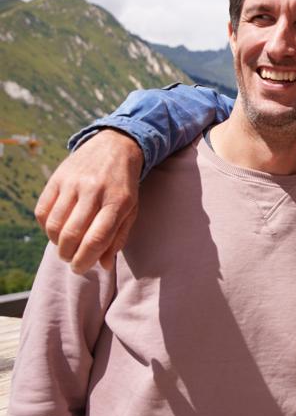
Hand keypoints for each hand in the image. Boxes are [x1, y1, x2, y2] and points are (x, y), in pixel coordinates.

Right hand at [34, 130, 142, 272]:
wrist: (115, 147)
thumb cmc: (125, 186)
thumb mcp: (131, 209)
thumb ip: (118, 237)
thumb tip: (102, 265)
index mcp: (118, 201)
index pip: (96, 238)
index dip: (85, 259)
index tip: (80, 268)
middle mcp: (95, 191)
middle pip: (72, 234)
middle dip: (68, 255)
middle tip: (71, 259)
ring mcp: (74, 183)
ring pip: (55, 225)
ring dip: (56, 243)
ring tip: (64, 246)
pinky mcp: (57, 178)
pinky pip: (43, 211)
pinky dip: (46, 227)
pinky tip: (56, 229)